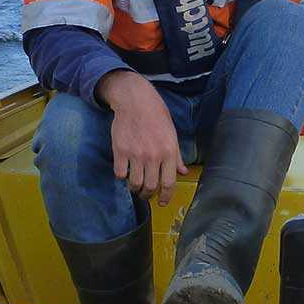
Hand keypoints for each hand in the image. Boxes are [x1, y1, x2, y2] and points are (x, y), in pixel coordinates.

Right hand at [96, 70, 187, 205]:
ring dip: (134, 189)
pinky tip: (124, 172)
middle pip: (150, 187)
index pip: (169, 183)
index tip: (162, 202)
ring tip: (135, 186)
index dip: (166, 197)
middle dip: (148, 195)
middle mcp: (153, 156)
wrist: (136, 101)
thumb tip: (183, 172)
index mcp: (168, 152)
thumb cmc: (157, 116)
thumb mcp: (172, 135)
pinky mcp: (120, 150)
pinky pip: (119, 173)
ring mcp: (135, 154)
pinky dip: (122, 176)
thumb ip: (176, 156)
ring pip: (134, 184)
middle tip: (146, 194)